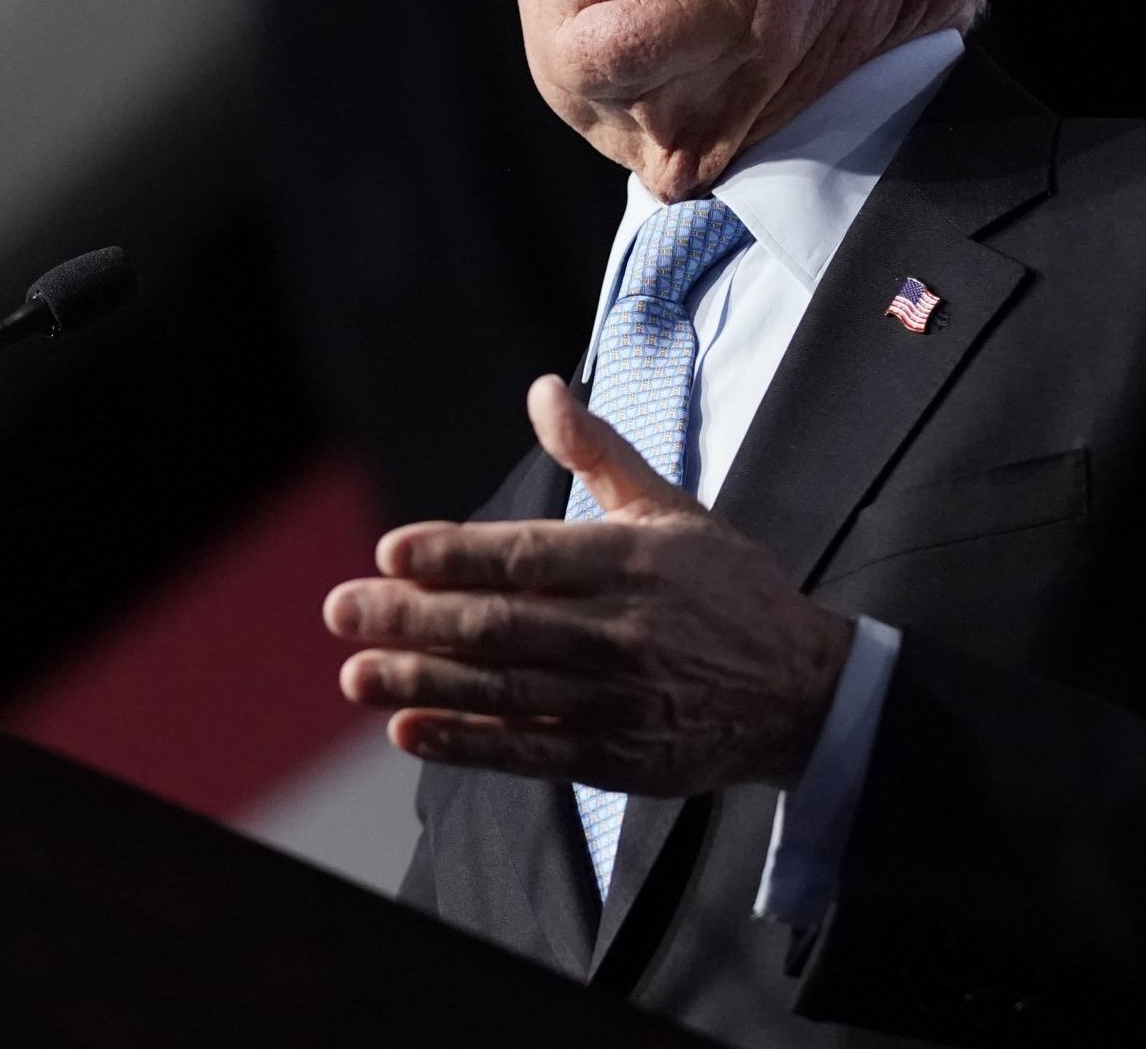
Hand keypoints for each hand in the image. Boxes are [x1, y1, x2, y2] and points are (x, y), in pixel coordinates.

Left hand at [324, 375, 853, 794]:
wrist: (803, 691)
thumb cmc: (728, 590)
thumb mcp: (671, 509)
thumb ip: (599, 453)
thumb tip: (544, 389)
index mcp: (632, 561)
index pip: (528, 556)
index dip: (455, 554)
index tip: (390, 550)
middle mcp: (621, 631)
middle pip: (501, 625)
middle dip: (412, 619)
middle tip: (342, 610)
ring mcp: (617, 699)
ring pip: (505, 689)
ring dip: (424, 683)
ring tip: (357, 674)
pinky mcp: (617, 755)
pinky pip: (530, 750)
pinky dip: (468, 743)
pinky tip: (412, 732)